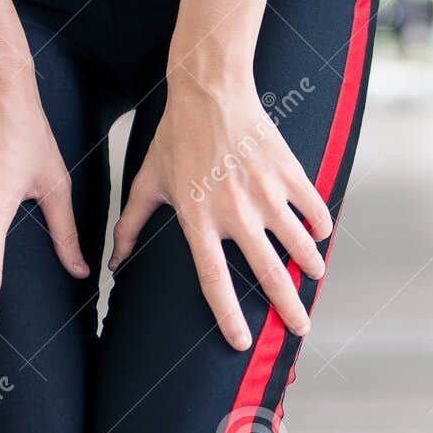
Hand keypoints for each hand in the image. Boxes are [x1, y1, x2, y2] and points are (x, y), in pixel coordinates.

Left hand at [109, 71, 331, 350]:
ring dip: (310, 265)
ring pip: (300, 243)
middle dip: (289, 307)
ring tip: (314, 277)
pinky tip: (319, 234)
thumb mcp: (147, 182)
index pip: (214, 280)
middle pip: (270, 272)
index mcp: (198, 219)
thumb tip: (112, 263)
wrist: (210, 89)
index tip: (242, 342)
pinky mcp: (287, 171)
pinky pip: (314, 208)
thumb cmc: (175, 137)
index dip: (229, 315)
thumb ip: (129, 225)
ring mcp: (265, 192)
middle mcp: (235, 212)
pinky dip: (320, 225)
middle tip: (301, 328)